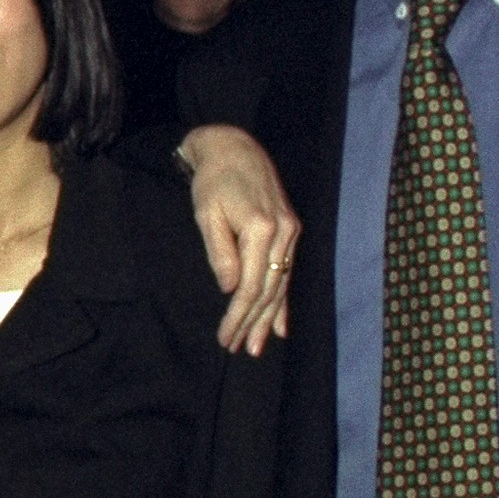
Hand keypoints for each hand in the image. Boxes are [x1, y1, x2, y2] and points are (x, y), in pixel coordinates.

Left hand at [178, 124, 301, 355]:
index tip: (225, 337)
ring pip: (281, 284)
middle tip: (239, 350)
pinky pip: (289, 271)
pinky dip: (284, 300)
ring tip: (257, 346)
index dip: (238, 316)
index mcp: (261, 229)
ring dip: (269, 318)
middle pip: (269, 290)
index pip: (250, 285)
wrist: (235, 147)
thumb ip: (220, 252)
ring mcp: (291, 232)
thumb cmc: (213, 181)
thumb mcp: (207, 214)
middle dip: (253, 323)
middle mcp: (283, 233)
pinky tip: (281, 325)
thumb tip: (229, 289)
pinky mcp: (290, 231)